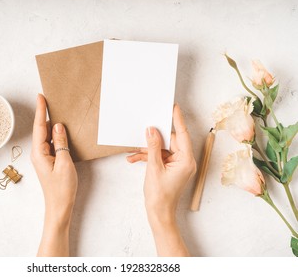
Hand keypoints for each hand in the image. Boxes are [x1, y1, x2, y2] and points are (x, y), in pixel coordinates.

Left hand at [31, 94, 77, 255]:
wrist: (59, 206)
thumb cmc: (62, 188)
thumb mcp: (64, 163)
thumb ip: (61, 143)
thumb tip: (57, 126)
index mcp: (39, 153)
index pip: (39, 127)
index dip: (40, 111)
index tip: (40, 97)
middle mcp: (38, 153)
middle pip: (41, 129)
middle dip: (43, 114)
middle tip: (48, 99)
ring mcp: (43, 157)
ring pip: (46, 136)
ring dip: (49, 124)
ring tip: (54, 110)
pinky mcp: (49, 161)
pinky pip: (51, 143)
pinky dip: (55, 134)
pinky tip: (60, 130)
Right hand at [127, 104, 195, 255]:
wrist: (159, 213)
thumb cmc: (160, 196)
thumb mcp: (154, 168)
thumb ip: (153, 147)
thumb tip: (152, 131)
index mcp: (186, 160)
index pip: (182, 135)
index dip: (177, 120)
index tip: (173, 107)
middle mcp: (185, 161)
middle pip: (171, 141)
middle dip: (155, 139)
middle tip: (143, 131)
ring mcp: (178, 165)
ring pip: (163, 149)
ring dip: (148, 150)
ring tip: (134, 151)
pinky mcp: (171, 168)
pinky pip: (161, 157)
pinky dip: (149, 157)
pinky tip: (134, 159)